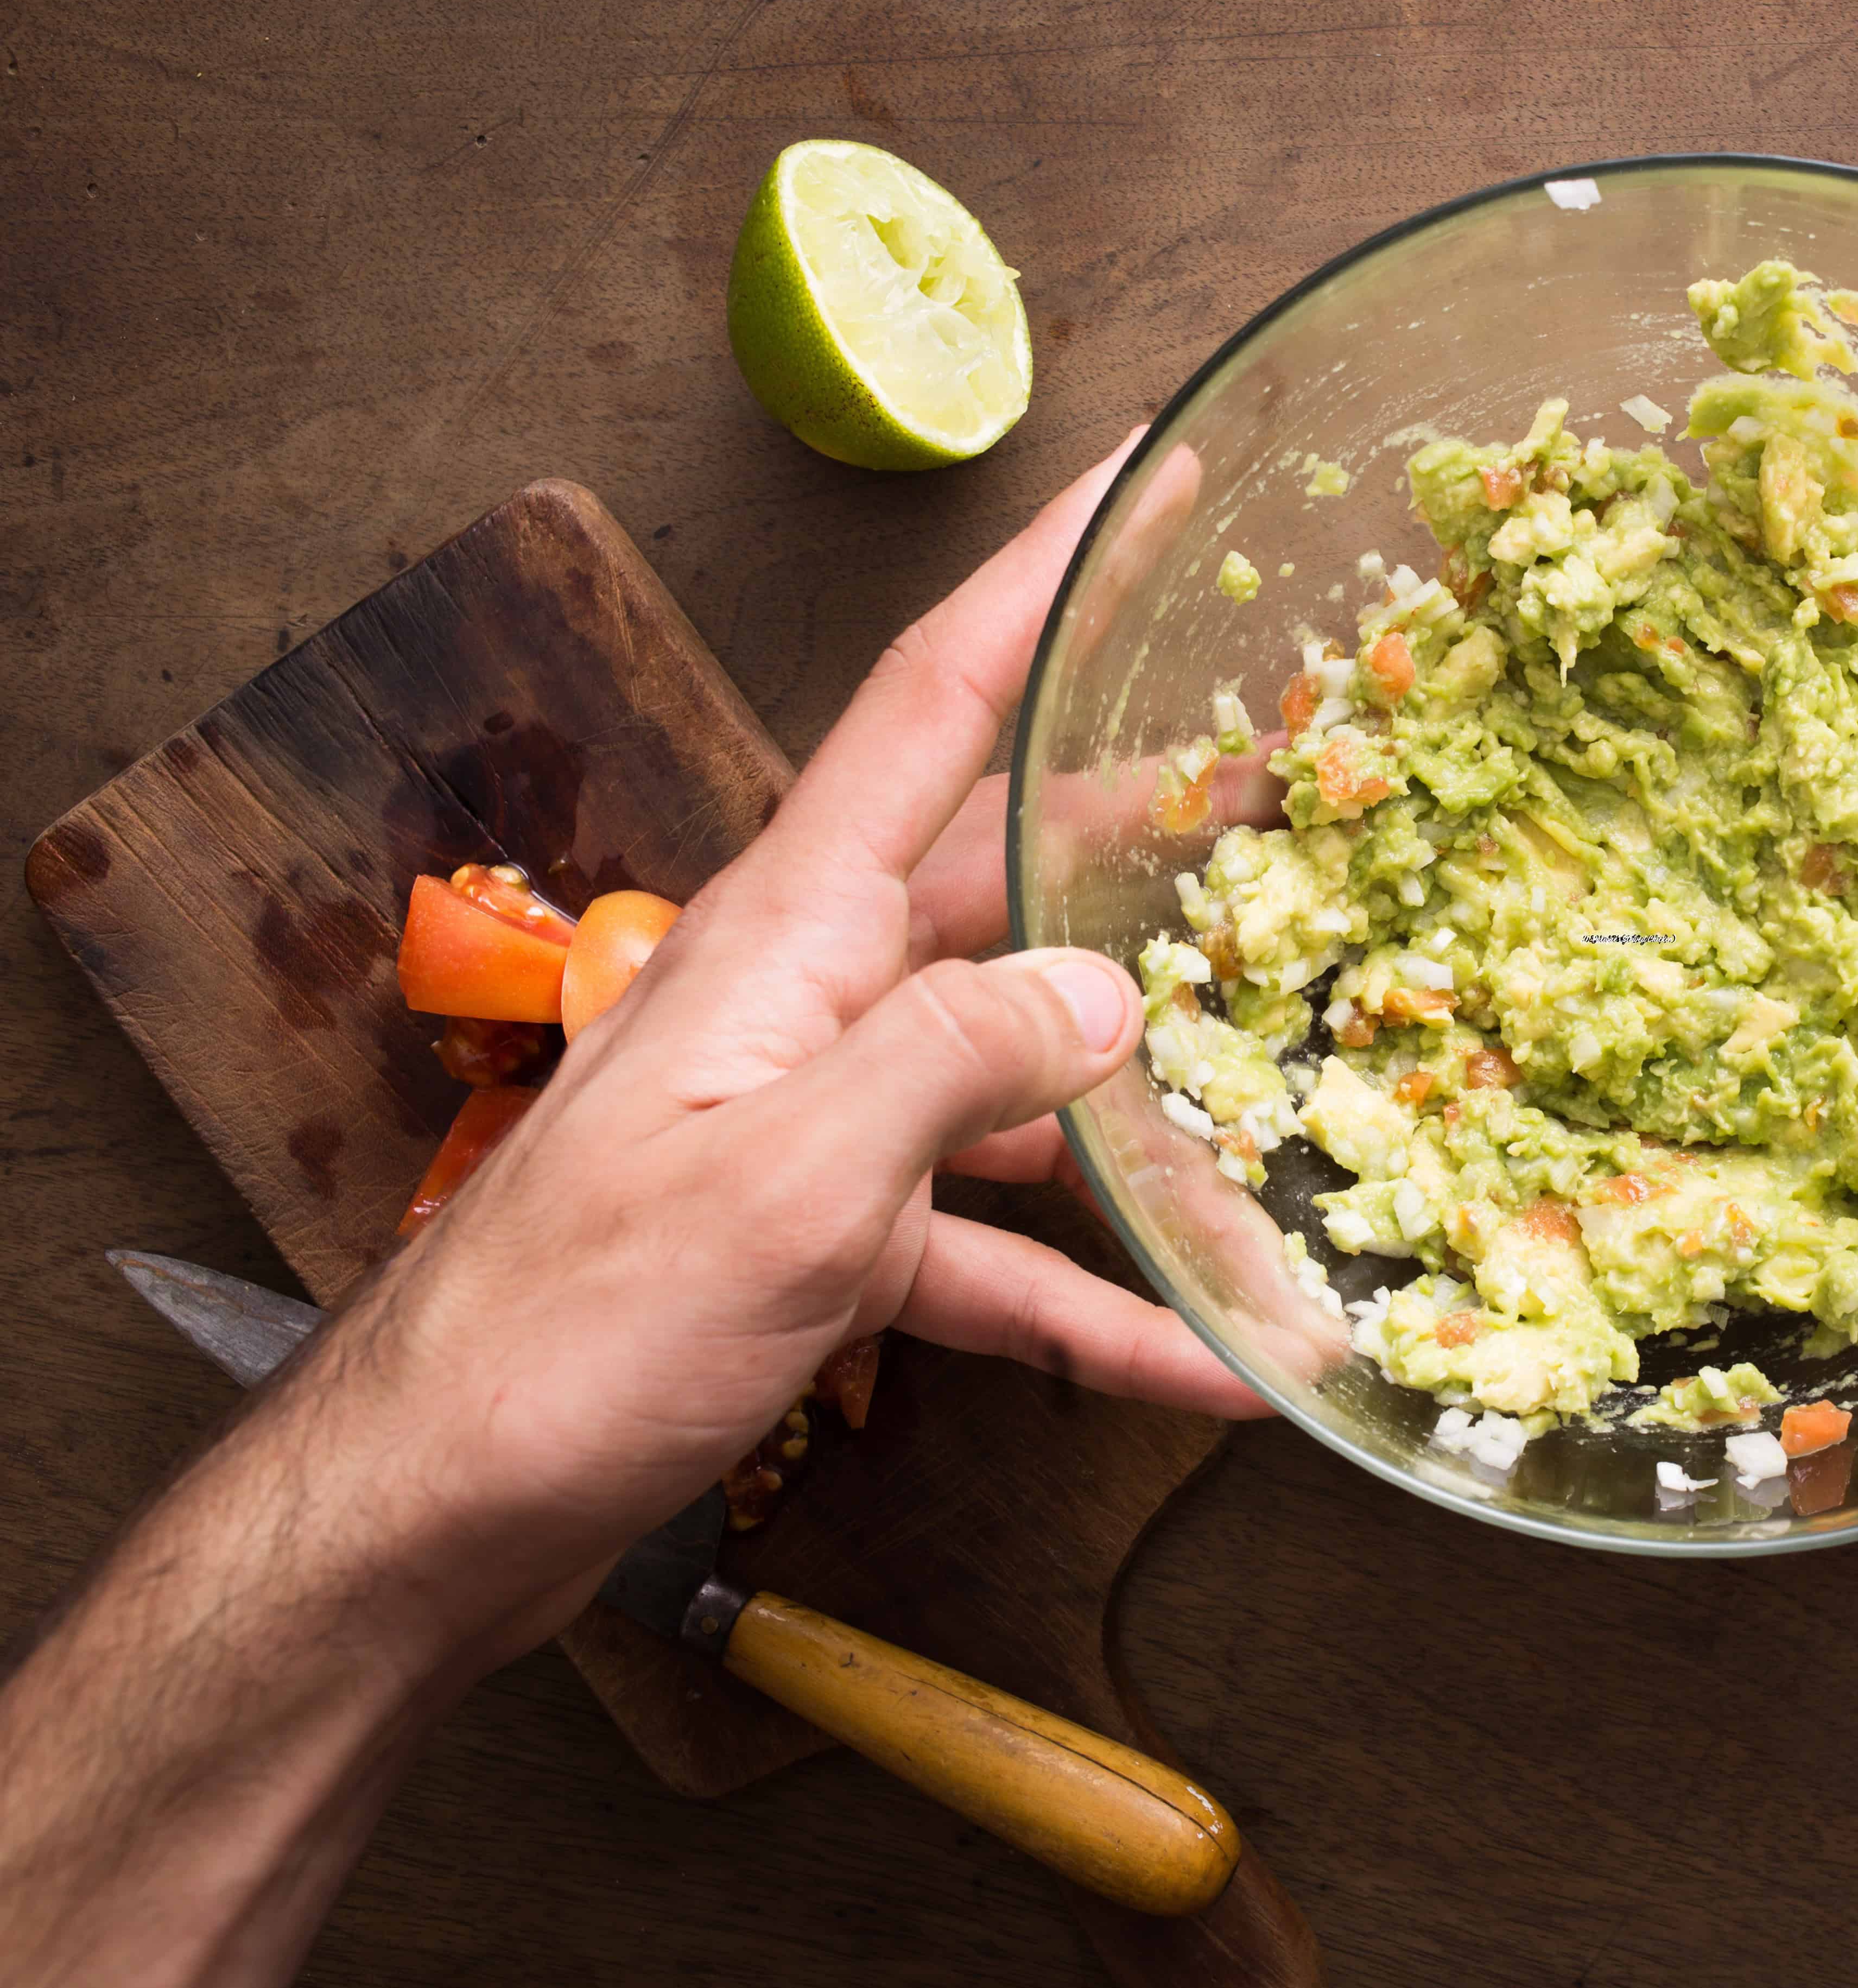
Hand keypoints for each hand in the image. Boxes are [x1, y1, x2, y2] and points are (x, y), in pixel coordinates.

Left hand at [0, 439, 1269, 1987]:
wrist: (436, 1509)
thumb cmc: (580, 1330)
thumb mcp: (791, 1179)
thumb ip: (957, 1059)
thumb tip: (1105, 995)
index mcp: (794, 932)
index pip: (938, 698)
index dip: (1049, 576)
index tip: (1147, 478)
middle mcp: (815, 999)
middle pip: (1009, 875)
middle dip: (1146, 822)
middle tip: (1286, 767)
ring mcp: (821, 1121)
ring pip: (1024, 1075)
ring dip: (1156, 1099)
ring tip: (1291, 1076)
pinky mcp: (826, 1241)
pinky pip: (992, 1250)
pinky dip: (1094, 1302)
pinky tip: (1206, 1356)